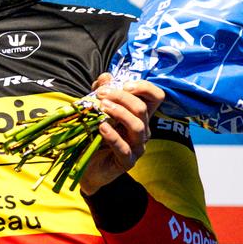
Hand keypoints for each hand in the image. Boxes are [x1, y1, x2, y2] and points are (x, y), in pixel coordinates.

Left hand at [78, 75, 163, 195]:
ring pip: (137, 126)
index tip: (124, 84)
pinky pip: (124, 148)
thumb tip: (106, 76)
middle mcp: (143, 130)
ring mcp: (137, 147)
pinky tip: (101, 127)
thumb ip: (102, 92)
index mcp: (140, 116)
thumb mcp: (96, 110)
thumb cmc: (94, 136)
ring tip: (102, 107)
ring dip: (119, 113)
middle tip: (101, 94)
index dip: (144, 87)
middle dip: (122, 97)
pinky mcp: (127, 162)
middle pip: (142, 108)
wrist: (85, 167)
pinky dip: (113, 135)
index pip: (156, 97)